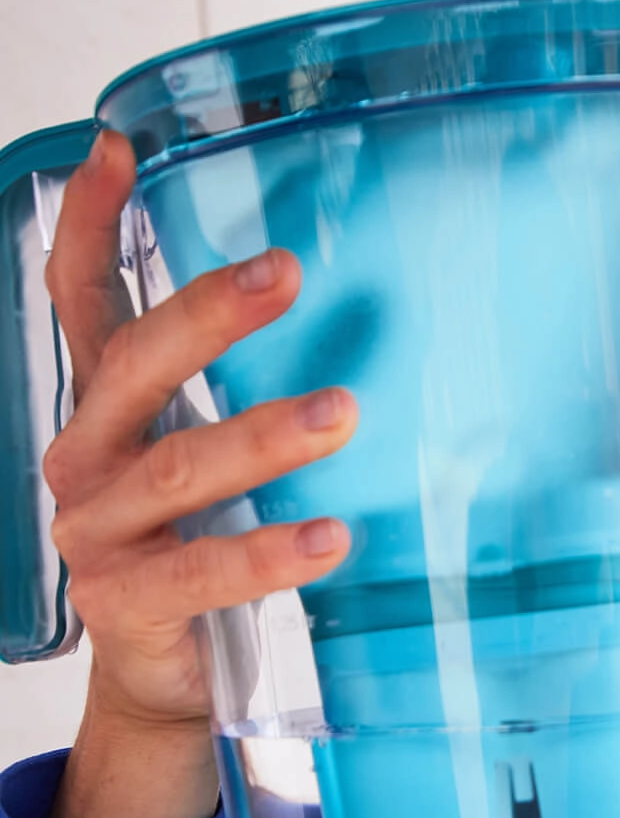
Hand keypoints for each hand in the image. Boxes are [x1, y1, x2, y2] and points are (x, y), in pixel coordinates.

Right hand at [41, 130, 357, 817]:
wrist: (165, 668)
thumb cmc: (192, 546)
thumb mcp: (200, 459)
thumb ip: (225, 397)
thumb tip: (315, 321)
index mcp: (105, 414)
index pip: (81, 304)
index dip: (92, 228)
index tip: (119, 150)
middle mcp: (85, 460)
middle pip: (134, 368)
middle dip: (208, 317)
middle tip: (288, 276)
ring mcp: (99, 533)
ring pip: (177, 471)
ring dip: (261, 438)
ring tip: (340, 415)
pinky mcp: (128, 602)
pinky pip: (201, 571)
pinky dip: (267, 553)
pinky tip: (330, 538)